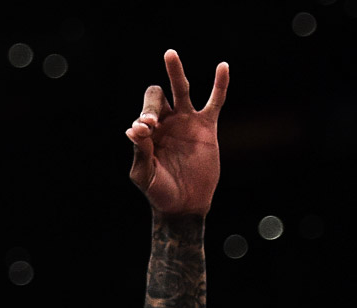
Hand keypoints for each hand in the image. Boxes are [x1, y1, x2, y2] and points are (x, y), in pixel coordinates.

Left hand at [126, 49, 229, 216]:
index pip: (143, 114)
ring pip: (181, 90)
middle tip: (152, 123)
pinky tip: (223, 67)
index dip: (143, 118)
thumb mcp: (144, 175)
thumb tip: (134, 130)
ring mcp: (185, 122)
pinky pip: (215, 102)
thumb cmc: (159, 191)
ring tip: (169, 54)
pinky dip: (220, 85)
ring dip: (175, 72)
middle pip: (157, 97)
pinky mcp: (207, 127)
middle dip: (152, 105)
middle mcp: (165, 123)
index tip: (145, 133)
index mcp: (146, 134)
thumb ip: (140, 153)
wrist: (183, 204)